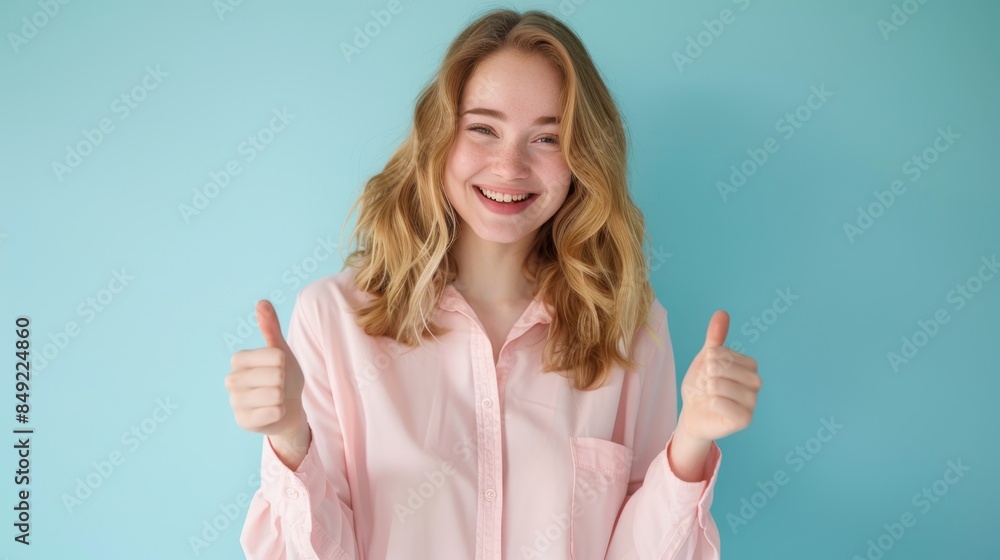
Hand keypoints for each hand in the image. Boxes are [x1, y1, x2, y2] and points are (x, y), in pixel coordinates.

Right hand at [224, 300, 307, 438]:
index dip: (284, 363)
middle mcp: (231, 379)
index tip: (278, 368)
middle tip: (277, 385)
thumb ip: (270, 327)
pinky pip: (274, 412)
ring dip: (281, 397)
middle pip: (276, 376)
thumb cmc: (283, 375)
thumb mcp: (280, 350)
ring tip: (275, 398)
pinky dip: (280, 412)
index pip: (276, 356)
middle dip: (284, 381)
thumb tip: (262, 301)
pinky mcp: (242, 421)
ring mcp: (234, 402)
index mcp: (238, 358)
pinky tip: (272, 412)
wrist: (288, 406)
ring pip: (275, 395)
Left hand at [677, 310, 761, 441]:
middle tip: (706, 382)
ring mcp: (751, 402)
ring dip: (711, 388)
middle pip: (732, 369)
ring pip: (729, 388)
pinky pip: (731, 408)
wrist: (692, 412)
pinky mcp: (745, 420)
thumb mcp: (705, 358)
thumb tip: (722, 313)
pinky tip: (712, 405)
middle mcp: (754, 383)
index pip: (729, 354)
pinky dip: (715, 404)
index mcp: (748, 366)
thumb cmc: (701, 385)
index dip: (712, 358)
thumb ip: (715, 337)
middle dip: (711, 373)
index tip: (707, 368)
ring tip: (708, 392)